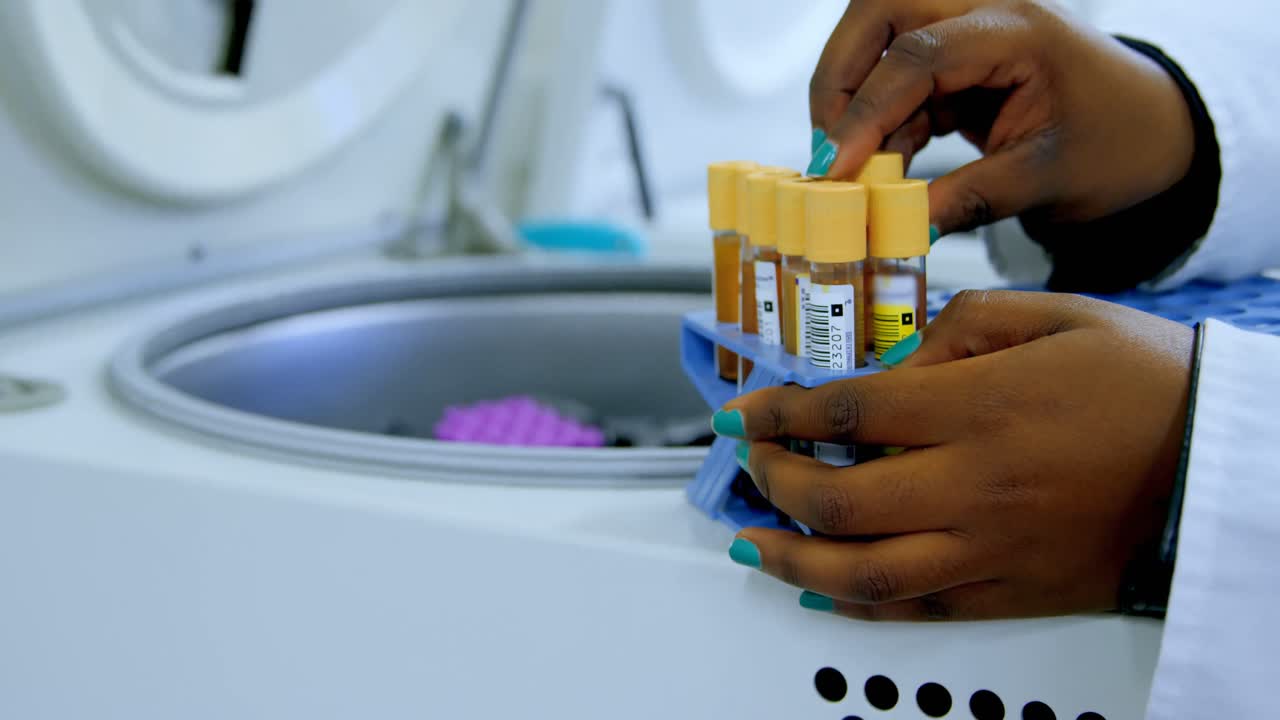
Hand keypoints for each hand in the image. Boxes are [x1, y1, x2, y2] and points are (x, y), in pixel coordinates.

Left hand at [716, 291, 1193, 619]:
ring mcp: (991, 548)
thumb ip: (959, 329)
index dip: (778, 413)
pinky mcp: (1013, 592)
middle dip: (775, 482)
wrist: (1220, 463)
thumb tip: (891, 365)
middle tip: (751, 465)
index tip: (743, 415)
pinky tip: (821, 593)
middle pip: (840, 498)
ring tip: (750, 544)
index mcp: (980, 408)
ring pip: (865, 572)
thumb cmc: (1145, 382)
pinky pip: (918, 609)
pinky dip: (858, 604)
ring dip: (792, 560)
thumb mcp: (1054, 316)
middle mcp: (974, 485)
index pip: (847, 412)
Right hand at [809, 0, 1194, 234]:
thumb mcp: (1046, 180)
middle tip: (831, 146)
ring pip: (876, 37)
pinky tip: (886, 166)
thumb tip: (899, 227)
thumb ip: (969, 201)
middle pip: (879, 13)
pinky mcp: (956, 56)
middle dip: (841, 78)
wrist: (1152, 129)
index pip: (918, 55)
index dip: (868, 112)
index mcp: (1019, 29)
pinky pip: (895, 74)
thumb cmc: (1117, 144)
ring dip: (854, 98)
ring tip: (857, 164)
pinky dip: (879, 120)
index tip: (838, 168)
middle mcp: (986, 10)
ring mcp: (968, 27)